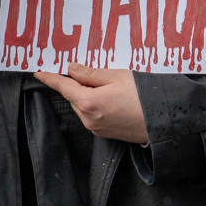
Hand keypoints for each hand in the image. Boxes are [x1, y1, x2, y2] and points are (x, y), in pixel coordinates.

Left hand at [33, 63, 148, 144]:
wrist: (166, 120)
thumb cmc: (144, 95)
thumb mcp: (116, 76)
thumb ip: (90, 74)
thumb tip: (71, 70)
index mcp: (88, 102)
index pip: (63, 87)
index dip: (50, 78)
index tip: (39, 72)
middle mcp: (88, 119)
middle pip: (74, 97)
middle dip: (79, 85)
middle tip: (97, 75)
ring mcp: (97, 129)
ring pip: (83, 107)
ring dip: (88, 96)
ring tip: (112, 88)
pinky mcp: (105, 134)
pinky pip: (92, 116)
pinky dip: (96, 106)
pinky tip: (113, 100)